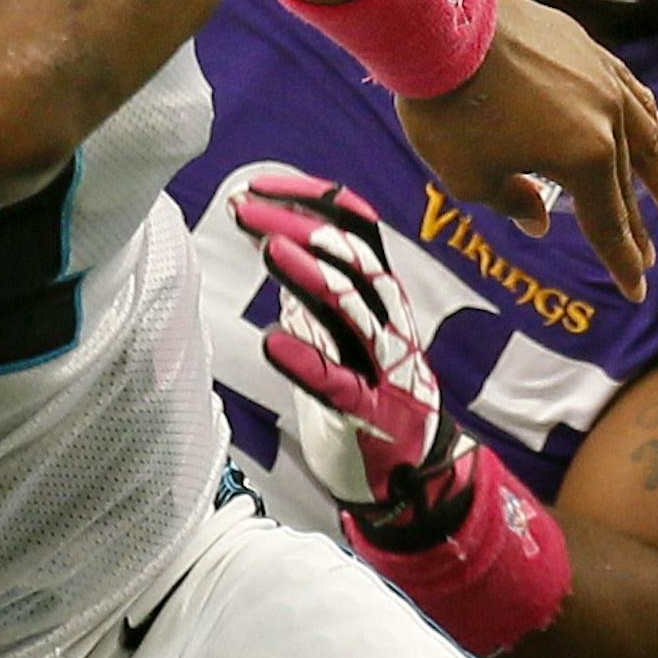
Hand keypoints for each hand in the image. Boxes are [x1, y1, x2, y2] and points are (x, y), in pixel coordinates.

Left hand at [232, 171, 478, 546]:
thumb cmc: (365, 388)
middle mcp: (390, 321)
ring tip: (270, 251)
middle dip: (298, 225)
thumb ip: (311, 282)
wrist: (412, 474)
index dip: (310, 196)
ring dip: (312, 277)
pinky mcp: (371, 415)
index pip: (356, 226)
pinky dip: (308, 362)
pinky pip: (341, 385)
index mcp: (382, 294)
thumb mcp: (338, 326)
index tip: (257, 183)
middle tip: (245, 208)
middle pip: (352, 257)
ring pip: (355, 310)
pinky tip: (273, 344)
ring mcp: (384, 368)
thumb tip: (265, 228)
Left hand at [397, 0, 657, 302]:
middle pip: (626, 185)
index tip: (637, 292)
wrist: (437, 23)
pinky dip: (646, 115)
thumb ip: (513, 203)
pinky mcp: (584, 46)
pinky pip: (628, 89)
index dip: (621, 262)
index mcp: (584, 158)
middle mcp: (607, 118)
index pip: (608, 224)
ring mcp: (600, 77)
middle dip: (638, 228)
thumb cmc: (447, 108)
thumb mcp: (469, 177)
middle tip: (652, 257)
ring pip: (644, 135)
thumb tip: (542, 219)